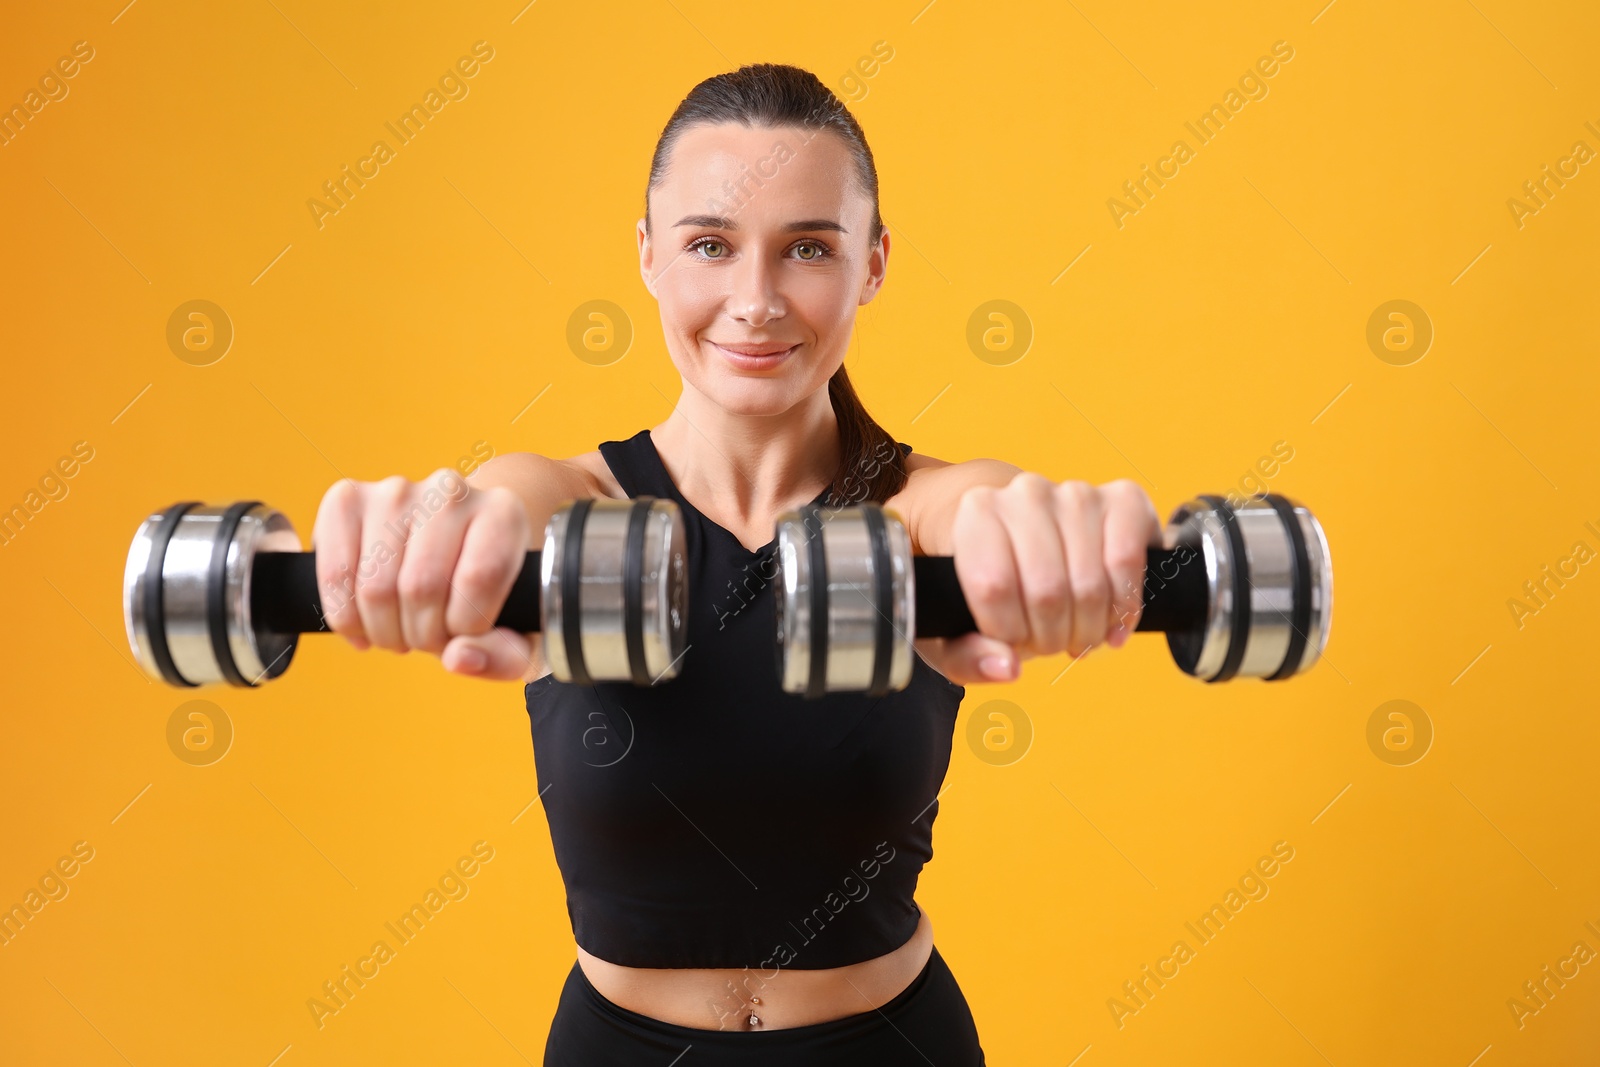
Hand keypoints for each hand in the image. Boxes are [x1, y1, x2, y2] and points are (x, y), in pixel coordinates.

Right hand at [311, 468, 536, 679]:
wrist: (450, 545)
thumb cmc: (486, 591)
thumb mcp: (517, 631)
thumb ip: (504, 655)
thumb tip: (457, 657)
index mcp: (503, 513)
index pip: (479, 578)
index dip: (465, 625)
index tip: (465, 632)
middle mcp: (449, 490)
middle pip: (421, 587)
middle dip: (421, 636)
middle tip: (428, 638)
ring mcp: (394, 491)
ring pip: (375, 588)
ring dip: (383, 632)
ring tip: (400, 630)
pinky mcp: (347, 499)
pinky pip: (335, 576)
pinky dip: (345, 617)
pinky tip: (364, 622)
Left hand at [917, 472, 1161, 684]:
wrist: (1020, 534)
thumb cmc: (984, 582)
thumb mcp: (951, 626)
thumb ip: (964, 655)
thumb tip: (1007, 667)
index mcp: (976, 512)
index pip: (993, 587)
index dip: (1007, 631)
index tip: (1008, 640)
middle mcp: (1026, 493)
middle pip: (1047, 592)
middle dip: (1050, 638)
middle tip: (1046, 643)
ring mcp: (1077, 494)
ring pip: (1090, 584)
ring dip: (1088, 629)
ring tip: (1075, 634)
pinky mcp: (1123, 500)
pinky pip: (1130, 562)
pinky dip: (1125, 608)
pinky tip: (1113, 626)